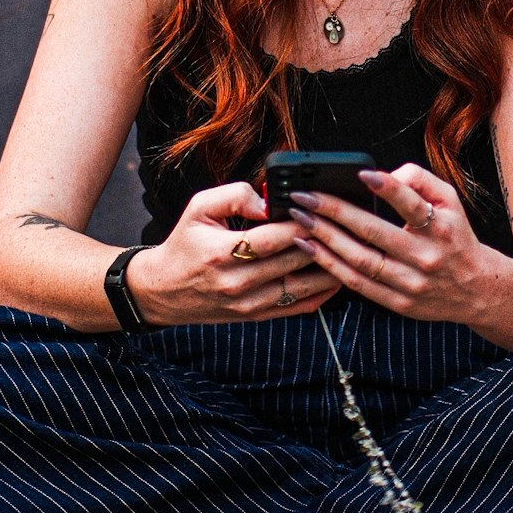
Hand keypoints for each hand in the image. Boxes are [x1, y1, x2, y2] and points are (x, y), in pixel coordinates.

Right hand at [126, 180, 339, 325]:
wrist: (165, 291)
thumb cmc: (185, 244)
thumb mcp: (198, 208)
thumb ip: (234, 195)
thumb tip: (267, 200)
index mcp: (221, 254)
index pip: (271, 238)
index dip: (298, 222)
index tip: (318, 206)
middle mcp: (237, 283)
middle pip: (292, 262)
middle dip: (320, 240)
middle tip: (342, 222)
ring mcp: (249, 304)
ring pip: (301, 287)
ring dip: (328, 268)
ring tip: (346, 247)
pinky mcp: (257, 316)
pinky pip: (298, 307)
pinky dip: (322, 292)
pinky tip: (336, 275)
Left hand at [289, 163, 497, 326]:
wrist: (476, 289)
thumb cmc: (455, 236)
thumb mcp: (450, 201)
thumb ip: (420, 180)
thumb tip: (384, 174)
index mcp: (440, 228)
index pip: (412, 205)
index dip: (388, 188)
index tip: (362, 174)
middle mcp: (425, 257)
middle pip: (374, 233)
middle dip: (335, 212)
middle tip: (305, 196)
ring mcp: (410, 283)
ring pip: (361, 261)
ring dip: (326, 239)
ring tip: (301, 219)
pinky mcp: (398, 303)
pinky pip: (358, 284)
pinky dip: (331, 265)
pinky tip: (311, 247)